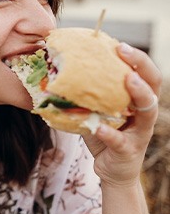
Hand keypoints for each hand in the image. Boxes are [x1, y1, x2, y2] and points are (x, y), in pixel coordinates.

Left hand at [84, 43, 160, 186]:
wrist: (111, 169)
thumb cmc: (105, 136)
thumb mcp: (96, 112)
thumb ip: (88, 96)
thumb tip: (60, 75)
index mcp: (137, 101)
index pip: (144, 74)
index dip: (136, 58)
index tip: (118, 44)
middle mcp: (144, 114)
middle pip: (153, 85)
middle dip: (141, 65)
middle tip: (123, 50)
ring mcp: (140, 133)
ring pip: (148, 111)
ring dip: (138, 93)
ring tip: (128, 80)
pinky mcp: (129, 150)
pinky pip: (120, 140)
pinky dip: (109, 133)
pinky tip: (97, 127)